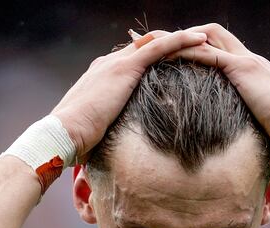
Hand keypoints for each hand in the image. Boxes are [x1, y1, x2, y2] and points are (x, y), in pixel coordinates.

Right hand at [50, 30, 207, 159]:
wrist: (64, 134)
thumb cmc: (77, 140)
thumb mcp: (98, 130)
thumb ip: (110, 128)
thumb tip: (119, 147)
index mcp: (101, 76)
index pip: (132, 60)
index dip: (153, 60)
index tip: (173, 63)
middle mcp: (109, 63)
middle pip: (146, 46)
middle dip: (170, 45)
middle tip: (196, 47)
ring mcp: (117, 64)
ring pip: (156, 43)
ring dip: (181, 39)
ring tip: (205, 38)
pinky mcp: (126, 68)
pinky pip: (159, 48)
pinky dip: (181, 41)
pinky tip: (200, 40)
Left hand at [166, 23, 269, 161]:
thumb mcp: (264, 129)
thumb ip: (249, 128)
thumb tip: (239, 148)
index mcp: (255, 73)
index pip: (224, 50)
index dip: (201, 49)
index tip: (178, 56)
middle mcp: (250, 60)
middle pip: (212, 34)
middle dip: (183, 35)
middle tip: (158, 43)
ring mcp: (246, 62)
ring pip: (206, 37)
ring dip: (176, 38)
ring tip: (151, 44)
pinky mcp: (242, 69)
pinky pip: (206, 53)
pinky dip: (183, 52)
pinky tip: (163, 56)